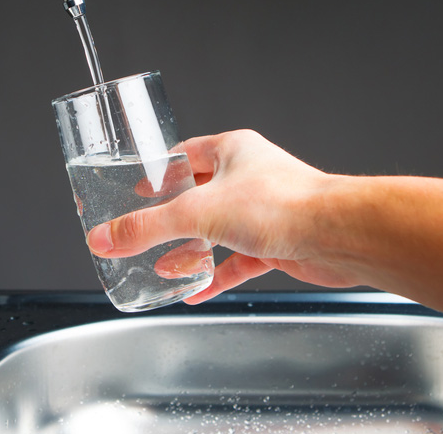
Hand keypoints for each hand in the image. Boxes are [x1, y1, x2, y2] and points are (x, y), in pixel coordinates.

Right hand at [85, 129, 361, 303]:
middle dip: (170, 219)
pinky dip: (217, 275)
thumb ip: (147, 227)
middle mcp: (248, 177)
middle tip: (143, 232)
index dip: (158, 172)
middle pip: (198, 196)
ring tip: (163, 267)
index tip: (136, 188)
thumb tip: (105, 237)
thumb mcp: (197, 214)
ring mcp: (263, 211)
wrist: (337, 234)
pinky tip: (196, 291)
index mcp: (231, 151)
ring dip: (191, 250)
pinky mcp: (276, 242)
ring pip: (218, 231)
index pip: (184, 155)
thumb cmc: (283, 204)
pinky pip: (238, 260)